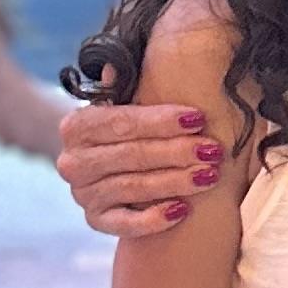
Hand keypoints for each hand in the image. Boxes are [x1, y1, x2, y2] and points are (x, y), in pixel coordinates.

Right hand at [61, 94, 227, 240]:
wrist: (108, 165)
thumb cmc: (128, 129)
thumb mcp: (124, 103)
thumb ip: (123, 86)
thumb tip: (114, 63)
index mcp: (77, 126)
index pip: (122, 123)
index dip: (161, 121)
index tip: (198, 118)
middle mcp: (73, 162)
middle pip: (130, 156)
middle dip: (176, 152)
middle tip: (213, 151)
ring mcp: (83, 194)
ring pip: (132, 188)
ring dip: (174, 182)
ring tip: (210, 175)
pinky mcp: (97, 220)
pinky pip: (124, 224)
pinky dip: (153, 219)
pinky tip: (183, 210)